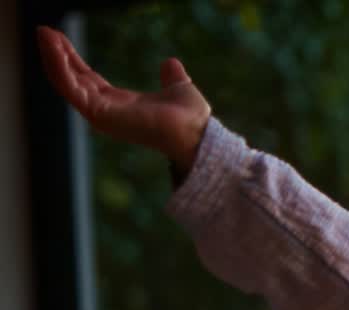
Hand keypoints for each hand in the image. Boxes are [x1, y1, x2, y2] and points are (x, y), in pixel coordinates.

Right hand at [36, 25, 211, 176]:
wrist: (198, 131)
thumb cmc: (191, 117)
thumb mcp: (177, 88)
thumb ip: (171, 77)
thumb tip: (170, 64)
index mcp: (119, 103)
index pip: (87, 78)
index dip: (72, 59)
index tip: (59, 38)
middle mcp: (106, 110)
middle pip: (72, 79)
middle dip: (56, 54)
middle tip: (44, 31)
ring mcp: (100, 114)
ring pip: (66, 83)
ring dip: (53, 57)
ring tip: (43, 34)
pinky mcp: (99, 114)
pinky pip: (71, 88)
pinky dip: (60, 68)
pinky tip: (54, 48)